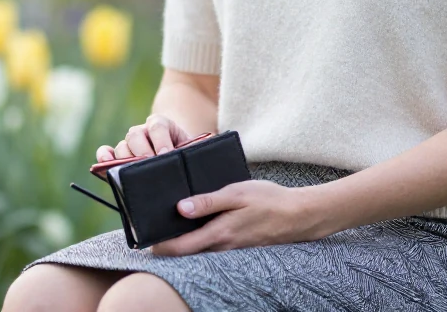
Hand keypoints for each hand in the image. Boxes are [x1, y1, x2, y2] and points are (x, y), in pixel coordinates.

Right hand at [96, 114, 189, 161]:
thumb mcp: (190, 150)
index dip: (161, 140)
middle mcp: (142, 131)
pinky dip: (104, 157)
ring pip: (122, 146)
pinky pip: (106, 152)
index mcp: (160, 124)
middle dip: (142, 151)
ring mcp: (128, 143)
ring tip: (132, 171)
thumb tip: (184, 164)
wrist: (176, 155)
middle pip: (136, 136)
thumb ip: (188, 153)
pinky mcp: (118, 156)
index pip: (157, 126)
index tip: (166, 154)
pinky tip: (105, 164)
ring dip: (126, 159)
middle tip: (149, 164)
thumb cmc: (184, 154)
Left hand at [150, 181, 335, 255]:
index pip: (179, 249)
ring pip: (199, 250)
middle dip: (169, 243)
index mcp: (218, 234)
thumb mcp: (236, 193)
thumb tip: (180, 207)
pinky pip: (213, 246)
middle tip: (155, 228)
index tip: (146, 237)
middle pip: (186, 252)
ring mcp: (231, 250)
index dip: (158, 246)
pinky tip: (201, 222)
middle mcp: (222, 247)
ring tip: (174, 222)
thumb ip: (207, 201)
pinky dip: (201, 238)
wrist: (300, 215)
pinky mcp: (238, 247)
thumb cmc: (269, 200)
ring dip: (185, 240)